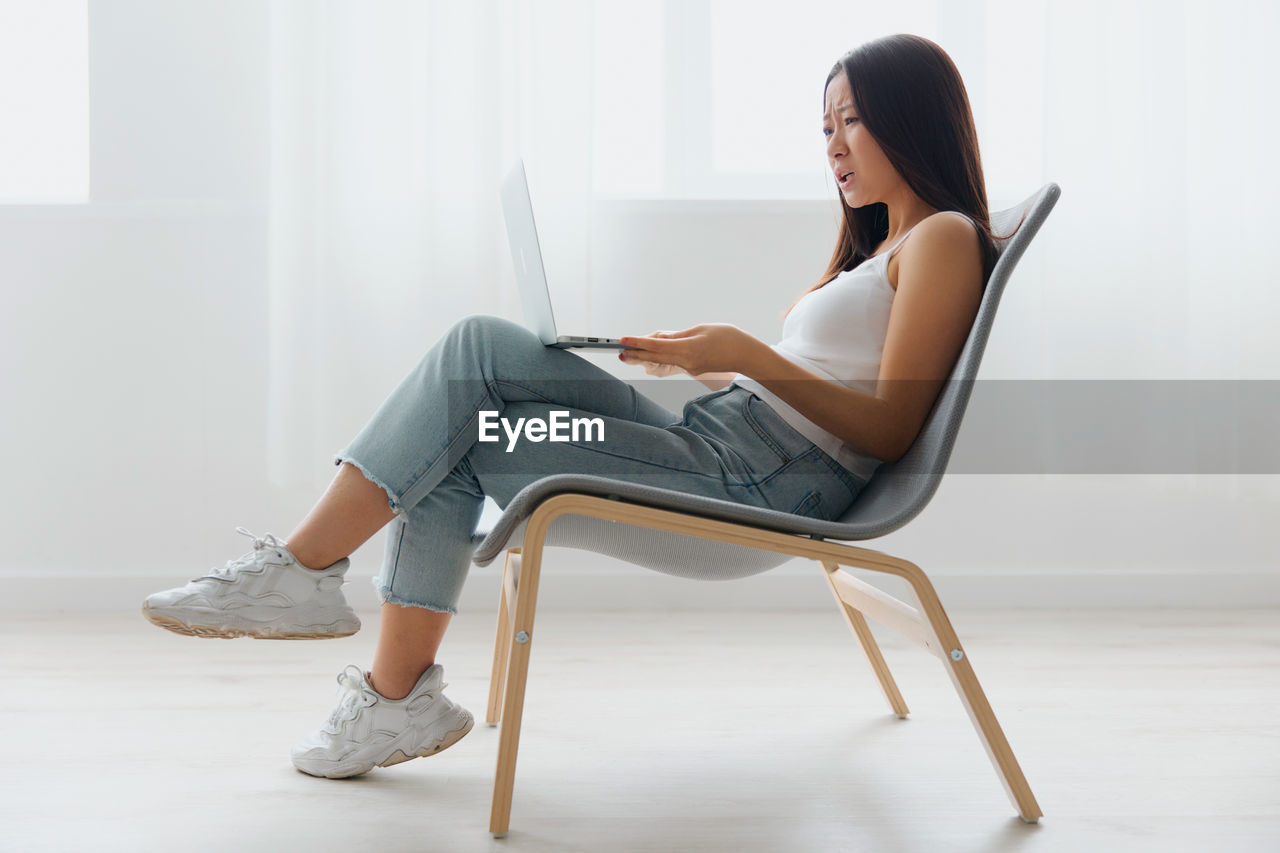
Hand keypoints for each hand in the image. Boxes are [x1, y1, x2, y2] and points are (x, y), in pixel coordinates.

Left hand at [617, 324, 762, 376]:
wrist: (747, 356)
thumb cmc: (727, 338)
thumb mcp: (701, 329)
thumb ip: (679, 335)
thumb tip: (660, 338)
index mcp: (688, 349)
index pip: (657, 346)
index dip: (639, 343)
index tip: (624, 340)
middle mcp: (686, 362)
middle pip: (655, 358)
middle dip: (636, 355)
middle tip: (618, 352)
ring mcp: (690, 368)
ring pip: (663, 361)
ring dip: (646, 357)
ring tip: (629, 353)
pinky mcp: (693, 370)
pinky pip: (674, 362)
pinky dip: (662, 357)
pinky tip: (652, 354)